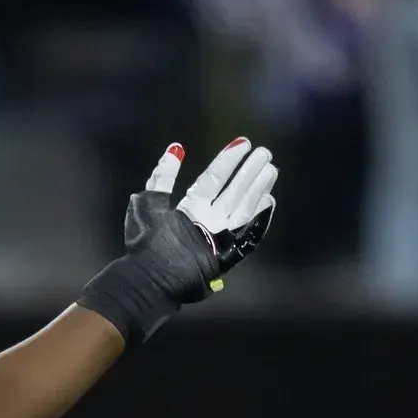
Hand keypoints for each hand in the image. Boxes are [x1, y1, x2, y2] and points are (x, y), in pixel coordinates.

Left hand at [125, 138, 277, 299]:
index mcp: (189, 207)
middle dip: (248, 171)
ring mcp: (218, 235)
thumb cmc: (146, 241)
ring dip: (257, 188)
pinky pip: (248, 234)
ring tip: (271, 168)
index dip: (227, 161)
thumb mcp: (148, 204)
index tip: (242, 142)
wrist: (152, 275)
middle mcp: (206, 219)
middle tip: (265, 152)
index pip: (212, 179)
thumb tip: (175, 149)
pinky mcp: (227, 253)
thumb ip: (162, 178)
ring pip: (243, 206)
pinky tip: (269, 201)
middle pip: (232, 190)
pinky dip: (259, 218)